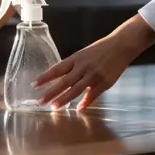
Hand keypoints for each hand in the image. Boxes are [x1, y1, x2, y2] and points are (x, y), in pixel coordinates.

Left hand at [32, 14, 154, 110]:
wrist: (121, 45)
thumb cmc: (99, 50)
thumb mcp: (82, 54)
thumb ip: (71, 67)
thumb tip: (57, 80)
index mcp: (76, 58)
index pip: (56, 69)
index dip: (44, 78)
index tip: (34, 85)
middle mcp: (83, 67)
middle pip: (63, 82)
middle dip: (50, 93)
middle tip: (39, 102)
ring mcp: (94, 75)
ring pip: (75, 90)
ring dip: (63, 99)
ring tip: (53, 107)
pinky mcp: (105, 82)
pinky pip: (93, 95)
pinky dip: (85, 102)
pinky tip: (78, 109)